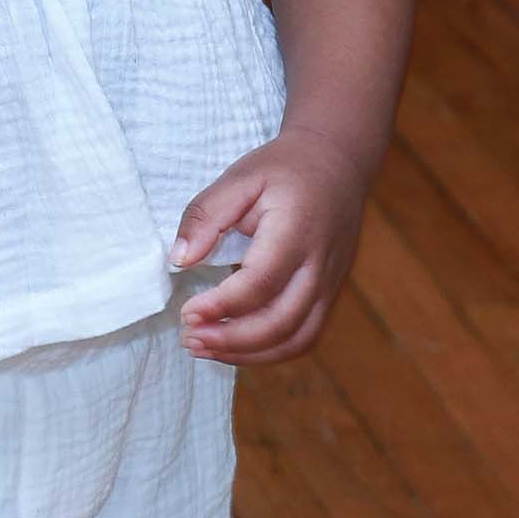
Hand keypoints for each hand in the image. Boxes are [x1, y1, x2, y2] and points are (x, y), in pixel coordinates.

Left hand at [171, 131, 372, 366]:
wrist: (338, 163)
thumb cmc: (284, 169)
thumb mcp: (240, 177)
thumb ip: (207, 215)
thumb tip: (180, 259)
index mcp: (296, 231)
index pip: (260, 282)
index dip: (222, 305)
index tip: (186, 313)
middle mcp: (319, 265)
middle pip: (281, 321)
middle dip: (231, 339)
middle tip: (188, 338)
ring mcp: (330, 283)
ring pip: (296, 338)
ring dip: (248, 354)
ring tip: (204, 349)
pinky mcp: (330, 294)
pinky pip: (304, 335)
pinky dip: (270, 351)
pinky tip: (234, 347)